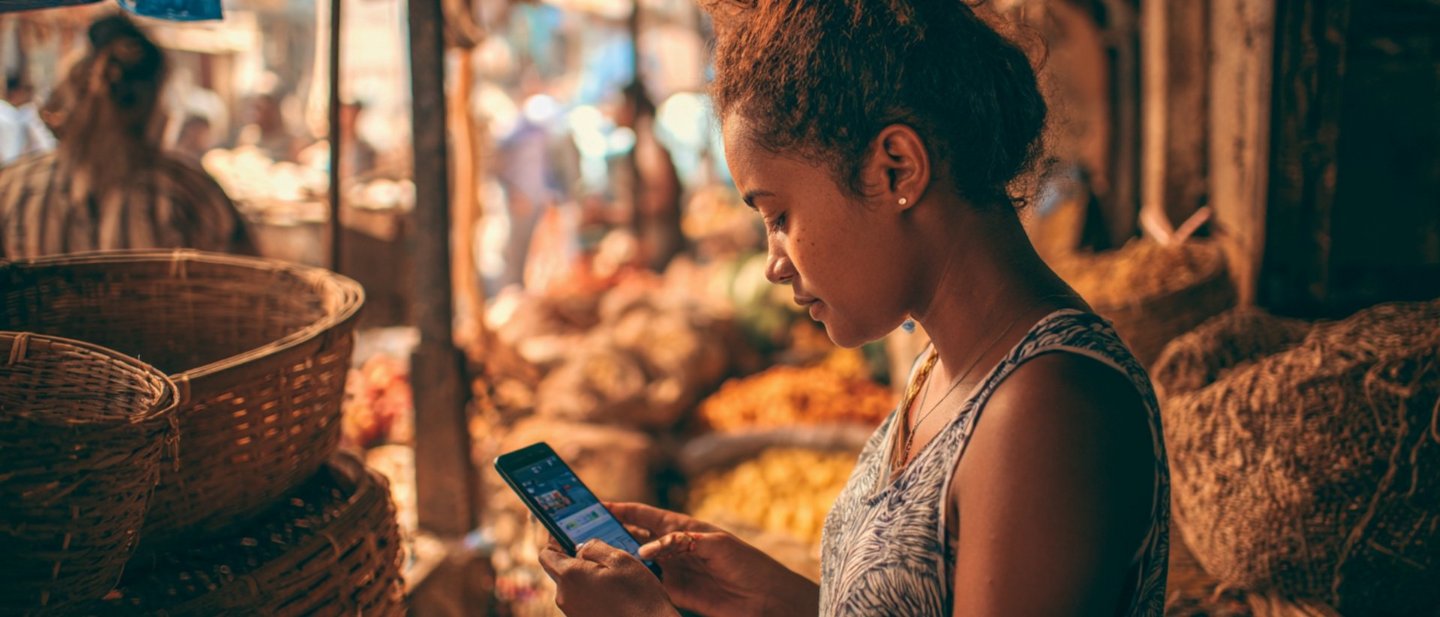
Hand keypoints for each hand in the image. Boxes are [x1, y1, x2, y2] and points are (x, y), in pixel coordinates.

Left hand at [538, 538, 677, 616]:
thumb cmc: (638, 594)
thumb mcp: (620, 559)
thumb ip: (594, 547)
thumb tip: (580, 547)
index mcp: (570, 575)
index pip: (546, 553)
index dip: (556, 541)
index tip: (568, 535)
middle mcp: (565, 596)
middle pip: (559, 570)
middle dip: (574, 559)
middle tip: (598, 553)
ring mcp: (572, 611)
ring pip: (572, 585)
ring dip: (586, 576)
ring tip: (610, 574)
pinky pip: (580, 599)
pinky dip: (591, 591)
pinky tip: (612, 591)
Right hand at [610, 502, 819, 616]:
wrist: (766, 599)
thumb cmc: (747, 563)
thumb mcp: (716, 544)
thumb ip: (679, 543)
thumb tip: (645, 550)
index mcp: (682, 528)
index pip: (644, 514)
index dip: (619, 508)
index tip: (594, 505)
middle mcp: (673, 547)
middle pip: (633, 537)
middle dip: (609, 533)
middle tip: (581, 534)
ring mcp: (671, 571)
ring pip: (635, 562)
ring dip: (616, 559)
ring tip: (590, 556)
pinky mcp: (674, 594)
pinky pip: (647, 585)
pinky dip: (631, 582)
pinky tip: (614, 580)